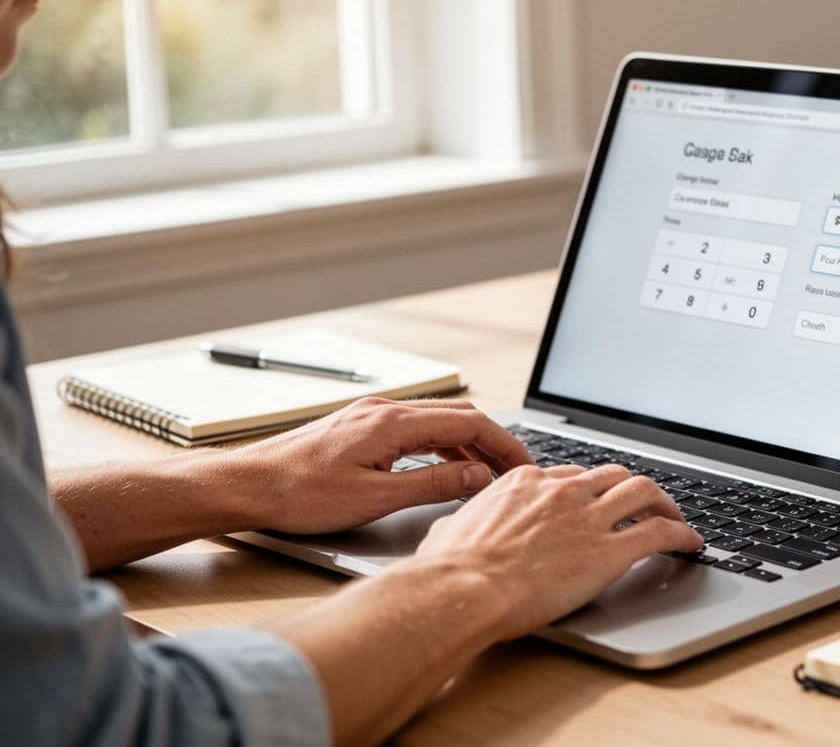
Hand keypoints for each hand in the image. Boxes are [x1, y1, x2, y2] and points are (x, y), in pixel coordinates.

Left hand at [223, 397, 532, 533]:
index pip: (470, 422)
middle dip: (493, 442)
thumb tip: (477, 475)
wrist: (246, 485)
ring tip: (487, 474)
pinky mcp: (359, 429)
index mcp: (393, 423)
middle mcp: (384, 411)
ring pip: (436, 422)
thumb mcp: (376, 498)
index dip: (505, 444)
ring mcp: (370, 417)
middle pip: (458, 416)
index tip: (524, 466)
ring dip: (468, 444)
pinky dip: (440, 445)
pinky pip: (414, 430)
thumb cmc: (298, 494)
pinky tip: (444, 467)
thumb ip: (434, 484)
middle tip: (515, 471)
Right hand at [413, 463, 703, 639]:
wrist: (464, 588)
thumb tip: (452, 528)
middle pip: (613, 476)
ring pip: (644, 492)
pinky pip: (660, 533)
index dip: (590, 488)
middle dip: (631, 488)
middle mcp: (562, 492)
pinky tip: (691, 543)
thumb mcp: (449, 530)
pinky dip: (682, 534)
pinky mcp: (609, 552)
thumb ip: (462, 522)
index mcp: (525, 482)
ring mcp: (589, 518)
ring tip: (676, 517)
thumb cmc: (450, 568)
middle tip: (644, 504)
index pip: (571, 474)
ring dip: (665, 503)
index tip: (597, 499)